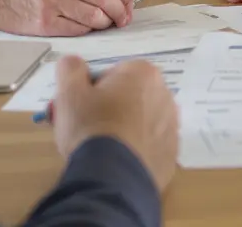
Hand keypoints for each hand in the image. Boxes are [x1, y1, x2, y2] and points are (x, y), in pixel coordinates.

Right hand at [51, 55, 178, 192]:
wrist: (113, 178)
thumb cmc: (91, 127)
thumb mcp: (69, 92)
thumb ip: (70, 68)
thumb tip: (73, 62)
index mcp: (143, 73)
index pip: (112, 75)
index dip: (93, 91)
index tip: (83, 108)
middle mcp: (165, 95)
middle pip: (129, 96)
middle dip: (111, 108)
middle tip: (89, 128)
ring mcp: (172, 127)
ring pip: (141, 121)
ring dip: (124, 129)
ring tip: (103, 149)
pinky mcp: (171, 155)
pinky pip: (149, 146)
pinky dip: (135, 151)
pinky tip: (118, 162)